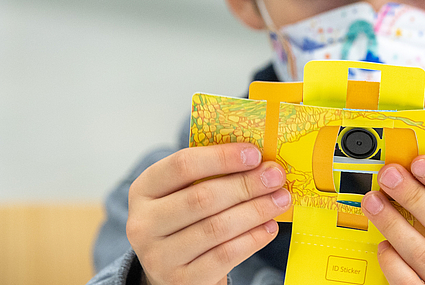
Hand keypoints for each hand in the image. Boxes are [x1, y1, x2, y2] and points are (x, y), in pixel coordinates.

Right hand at [126, 143, 290, 284]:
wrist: (171, 270)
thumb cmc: (184, 221)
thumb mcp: (183, 193)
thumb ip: (211, 175)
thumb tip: (260, 161)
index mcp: (144, 189)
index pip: (182, 165)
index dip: (221, 157)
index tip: (254, 153)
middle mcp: (144, 223)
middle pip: (202, 197)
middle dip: (245, 185)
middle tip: (275, 176)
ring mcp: (159, 256)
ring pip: (216, 228)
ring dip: (255, 211)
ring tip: (280, 200)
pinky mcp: (181, 281)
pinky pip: (224, 256)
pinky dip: (252, 239)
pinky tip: (269, 227)